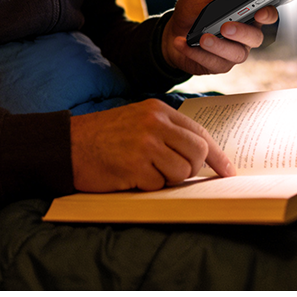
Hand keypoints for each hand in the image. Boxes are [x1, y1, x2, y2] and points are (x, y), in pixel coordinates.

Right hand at [70, 98, 235, 191]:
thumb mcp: (138, 121)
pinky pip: (159, 185)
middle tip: (173, 172)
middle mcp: (155, 123)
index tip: (228, 171)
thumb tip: (201, 155)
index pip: (200, 132)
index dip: (218, 155)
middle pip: (198, 152)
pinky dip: (148, 186)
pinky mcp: (135, 166)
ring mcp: (145, 144)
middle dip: (192, 169)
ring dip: (168, 179)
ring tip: (145, 171)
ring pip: (182, 171)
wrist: (68, 145)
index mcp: (158, 111)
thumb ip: (167, 132)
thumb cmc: (104, 137)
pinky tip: (130, 176)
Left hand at [161, 0, 278, 75]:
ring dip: (219, 46)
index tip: (259, 12)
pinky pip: (214, 63)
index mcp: (246, 13)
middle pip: (255, 37)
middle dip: (242, 33)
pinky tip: (183, 44)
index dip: (268, 14)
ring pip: (237, 55)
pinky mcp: (219, 65)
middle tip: (225, 27)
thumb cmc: (193, 8)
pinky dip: (197, 53)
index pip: (267, 14)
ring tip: (203, 38)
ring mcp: (233, 52)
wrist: (173, 30)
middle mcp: (245, 35)